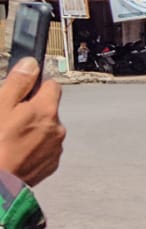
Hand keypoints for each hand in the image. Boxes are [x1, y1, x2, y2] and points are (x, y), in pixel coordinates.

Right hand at [0, 59, 64, 185]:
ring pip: (45, 129)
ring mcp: (54, 148)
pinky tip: (13, 150)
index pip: (51, 85)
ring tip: (7, 137)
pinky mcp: (49, 164)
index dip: (34, 85)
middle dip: (30, 109)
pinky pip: (42, 147)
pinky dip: (31, 147)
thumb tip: (31, 64)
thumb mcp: (0, 105)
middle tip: (7, 118)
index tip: (20, 91)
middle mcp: (57, 128)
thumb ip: (18, 82)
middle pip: (47, 108)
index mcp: (46, 111)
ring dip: (31, 129)